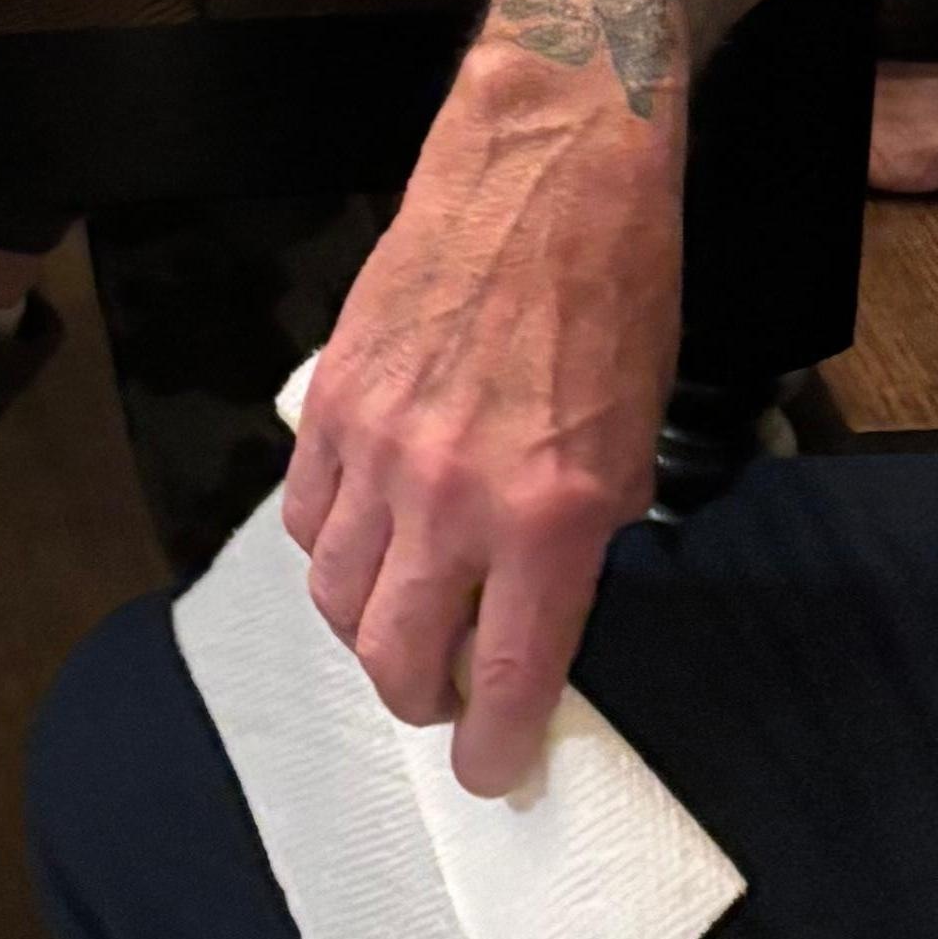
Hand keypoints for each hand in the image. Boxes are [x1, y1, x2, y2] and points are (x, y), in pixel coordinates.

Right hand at [281, 50, 680, 786]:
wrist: (549, 171)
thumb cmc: (614, 295)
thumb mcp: (632, 441)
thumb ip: (578, 540)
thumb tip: (532, 615)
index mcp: (550, 516)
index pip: (502, 677)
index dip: (492, 746)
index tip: (493, 768)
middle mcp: (453, 496)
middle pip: (395, 655)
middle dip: (420, 701)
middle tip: (443, 700)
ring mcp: (380, 447)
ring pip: (334, 594)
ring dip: (367, 628)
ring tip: (399, 620)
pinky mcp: (331, 399)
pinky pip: (305, 515)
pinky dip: (329, 547)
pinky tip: (364, 537)